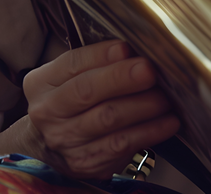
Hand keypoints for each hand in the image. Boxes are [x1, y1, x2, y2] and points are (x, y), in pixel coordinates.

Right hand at [21, 40, 179, 178]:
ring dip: (142, 105)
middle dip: (121, 78)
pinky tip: (167, 121)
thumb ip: (97, 61)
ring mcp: (65, 140)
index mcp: (42, 83)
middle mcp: (48, 112)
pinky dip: (149, 131)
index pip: (72, 63)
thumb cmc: (69, 99)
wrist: (47, 146)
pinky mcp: (86, 161)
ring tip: (164, 97)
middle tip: (149, 71)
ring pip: (107, 119)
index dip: (101, 54)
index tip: (126, 48)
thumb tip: (135, 48)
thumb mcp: (70, 76)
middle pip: (86, 91)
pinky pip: (121, 144)